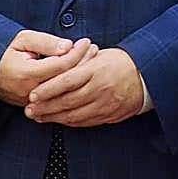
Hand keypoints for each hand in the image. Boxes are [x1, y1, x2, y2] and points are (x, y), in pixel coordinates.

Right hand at [0, 30, 96, 106]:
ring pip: (64, 90)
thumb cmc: (3, 51)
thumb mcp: (22, 39)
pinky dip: (70, 84)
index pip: (61, 65)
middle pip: (66, 80)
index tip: (86, 41)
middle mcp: (31, 92)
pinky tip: (79, 72)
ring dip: (79, 74)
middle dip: (83, 62)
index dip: (77, 52)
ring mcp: (33, 102)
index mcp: (27, 74)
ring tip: (90, 58)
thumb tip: (68, 46)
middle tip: (93, 48)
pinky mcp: (35, 106)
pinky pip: (57, 97)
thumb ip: (45, 43)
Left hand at [24, 47, 143, 127]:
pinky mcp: (110, 115)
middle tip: (29, 110)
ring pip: (74, 115)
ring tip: (39, 117)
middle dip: (45, 107)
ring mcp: (106, 104)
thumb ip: (79, 63)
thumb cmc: (121, 62)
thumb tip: (55, 68)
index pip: (66, 81)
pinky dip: (69, 122)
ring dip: (54, 118)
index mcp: (97, 70)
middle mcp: (101, 88)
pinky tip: (59, 120)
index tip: (33, 94)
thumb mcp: (100, 56)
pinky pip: (85, 122)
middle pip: (67, 101)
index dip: (48, 89)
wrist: (147, 76)